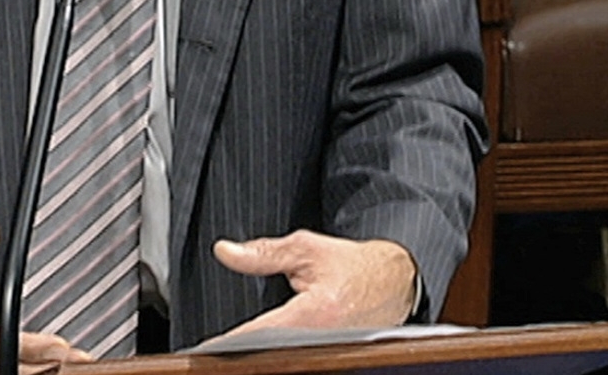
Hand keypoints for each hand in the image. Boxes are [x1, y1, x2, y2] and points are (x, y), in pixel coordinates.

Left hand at [206, 231, 419, 340]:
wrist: (395, 282)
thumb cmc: (352, 265)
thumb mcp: (305, 249)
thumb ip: (263, 253)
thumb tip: (226, 252)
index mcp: (317, 311)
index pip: (264, 331)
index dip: (235, 340)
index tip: (212, 346)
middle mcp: (326, 339)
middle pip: (275, 352)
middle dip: (249, 348)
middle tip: (223, 347)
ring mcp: (333, 352)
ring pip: (288, 358)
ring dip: (267, 352)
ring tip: (241, 349)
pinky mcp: (335, 357)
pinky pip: (303, 357)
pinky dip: (283, 353)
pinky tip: (266, 351)